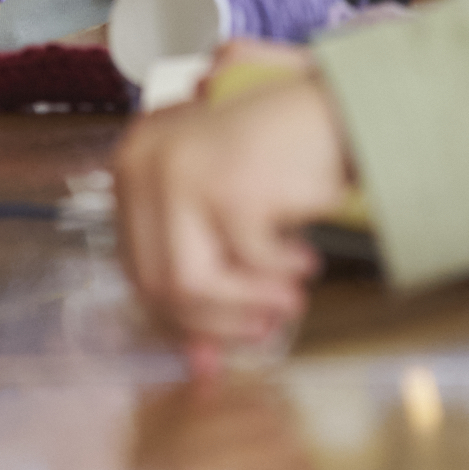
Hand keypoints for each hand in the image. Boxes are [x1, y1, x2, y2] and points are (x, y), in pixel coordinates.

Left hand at [113, 44, 352, 368]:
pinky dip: (281, 271)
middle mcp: (143, 164)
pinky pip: (248, 262)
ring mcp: (180, 174)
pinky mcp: (227, 187)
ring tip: (288, 301)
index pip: (135, 267)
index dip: (178, 316)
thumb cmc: (282, 152)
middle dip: (215, 324)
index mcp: (132, 164)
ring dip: (246, 306)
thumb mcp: (228, 213)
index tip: (215, 345)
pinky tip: (303, 258)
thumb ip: (209, 280)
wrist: (336, 103)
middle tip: (262, 330)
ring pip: (190, 285)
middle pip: (156, 284)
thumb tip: (200, 366)